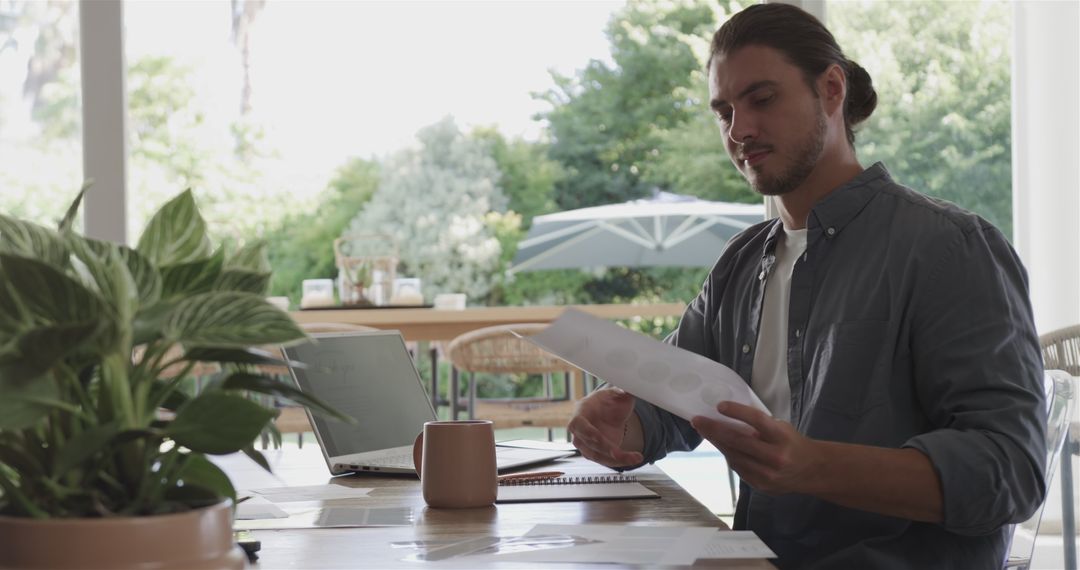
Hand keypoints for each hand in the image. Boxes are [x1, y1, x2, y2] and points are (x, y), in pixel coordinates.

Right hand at [567, 387, 643, 467]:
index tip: (598, 438)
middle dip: (605, 449)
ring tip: (635, 457)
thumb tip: (627, 390)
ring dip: (616, 459)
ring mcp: (586, 444)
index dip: (587, 432)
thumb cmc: (607, 401)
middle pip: (589, 443)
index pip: (578, 424)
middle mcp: (580, 430)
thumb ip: (622, 391)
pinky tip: (634, 458)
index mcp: (581, 412)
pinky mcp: (596, 453)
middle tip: (619, 454)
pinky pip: (606, 460)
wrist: (607, 412)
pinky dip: (621, 461)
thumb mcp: (616, 393)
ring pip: (598, 456)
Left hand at [691, 401, 821, 494]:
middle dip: (714, 429)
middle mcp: (776, 457)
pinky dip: (728, 455)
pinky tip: (720, 445)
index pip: (757, 421)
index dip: (737, 412)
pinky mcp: (760, 485)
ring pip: (734, 456)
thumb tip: (729, 418)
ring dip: (716, 442)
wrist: (812, 471)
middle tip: (698, 420)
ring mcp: (767, 474)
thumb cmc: (793, 443)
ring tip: (704, 430)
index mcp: (783, 438)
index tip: (719, 405)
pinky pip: (738, 467)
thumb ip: (760, 425)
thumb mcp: (782, 428)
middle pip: (739, 441)